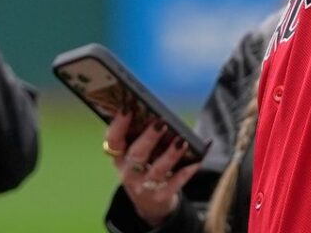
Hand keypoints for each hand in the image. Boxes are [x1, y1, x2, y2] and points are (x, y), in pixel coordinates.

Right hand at [105, 112, 202, 226]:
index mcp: (119, 157)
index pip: (113, 140)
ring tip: (181, 141)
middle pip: (137, 155)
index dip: (118, 124)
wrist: (148, 202)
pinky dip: (186, 171)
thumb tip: (154, 112)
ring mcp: (144, 187)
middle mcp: (128, 172)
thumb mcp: (132, 154)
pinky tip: (197, 159)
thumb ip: (138, 135)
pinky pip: (175, 183)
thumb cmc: (142, 167)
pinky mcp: (161, 196)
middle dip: (149, 138)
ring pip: (158, 170)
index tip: (128, 108)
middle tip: (161, 122)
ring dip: (170, 155)